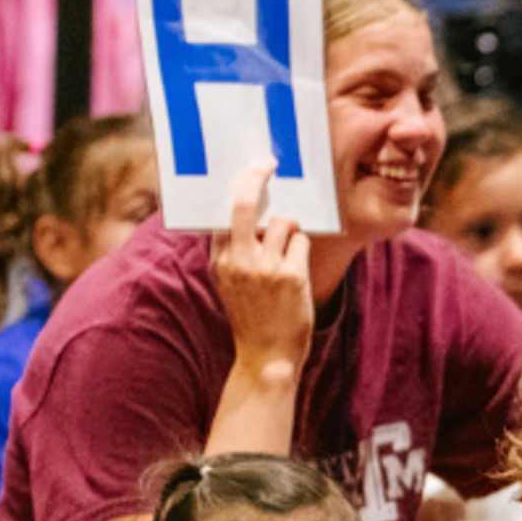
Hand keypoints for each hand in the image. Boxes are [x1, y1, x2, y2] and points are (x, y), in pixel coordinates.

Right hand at [213, 159, 314, 376]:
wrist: (267, 357)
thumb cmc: (253, 319)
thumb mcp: (229, 285)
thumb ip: (233, 254)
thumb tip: (249, 218)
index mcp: (219, 261)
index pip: (222, 214)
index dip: (238, 189)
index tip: (249, 170)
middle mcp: (238, 260)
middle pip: (244, 203)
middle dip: (256, 178)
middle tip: (267, 163)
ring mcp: (264, 267)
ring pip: (282, 222)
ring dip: (290, 231)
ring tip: (287, 256)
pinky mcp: (290, 275)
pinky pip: (301, 241)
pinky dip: (302, 250)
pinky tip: (297, 272)